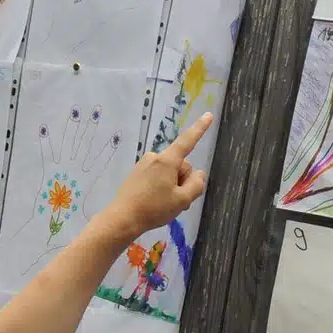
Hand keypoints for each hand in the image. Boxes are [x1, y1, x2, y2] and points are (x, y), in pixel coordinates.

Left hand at [94, 114, 210, 245]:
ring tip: (165, 204)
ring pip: (169, 171)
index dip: (200, 129)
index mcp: (167, 161)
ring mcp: (144, 164)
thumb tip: (198, 174)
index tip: (209, 115)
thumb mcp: (182, 200)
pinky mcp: (138, 172)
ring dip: (172, 185)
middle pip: (180, 164)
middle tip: (177, 201)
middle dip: (183, 180)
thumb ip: (196, 185)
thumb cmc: (154, 209)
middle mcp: (155, 157)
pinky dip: (162, 186)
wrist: (123, 217)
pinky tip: (155, 201)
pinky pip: (158, 175)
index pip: (187, 141)